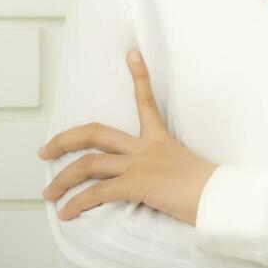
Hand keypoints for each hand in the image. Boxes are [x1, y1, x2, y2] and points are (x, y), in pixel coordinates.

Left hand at [39, 51, 217, 226]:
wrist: (221, 197)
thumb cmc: (210, 189)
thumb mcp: (188, 169)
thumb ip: (167, 169)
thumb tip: (157, 183)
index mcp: (159, 140)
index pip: (146, 102)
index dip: (139, 76)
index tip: (131, 55)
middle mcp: (145, 148)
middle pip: (95, 133)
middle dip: (65, 140)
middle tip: (45, 151)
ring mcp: (139, 165)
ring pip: (88, 165)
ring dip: (62, 180)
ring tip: (49, 193)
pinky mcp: (137, 184)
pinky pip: (97, 192)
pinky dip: (77, 204)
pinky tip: (66, 213)